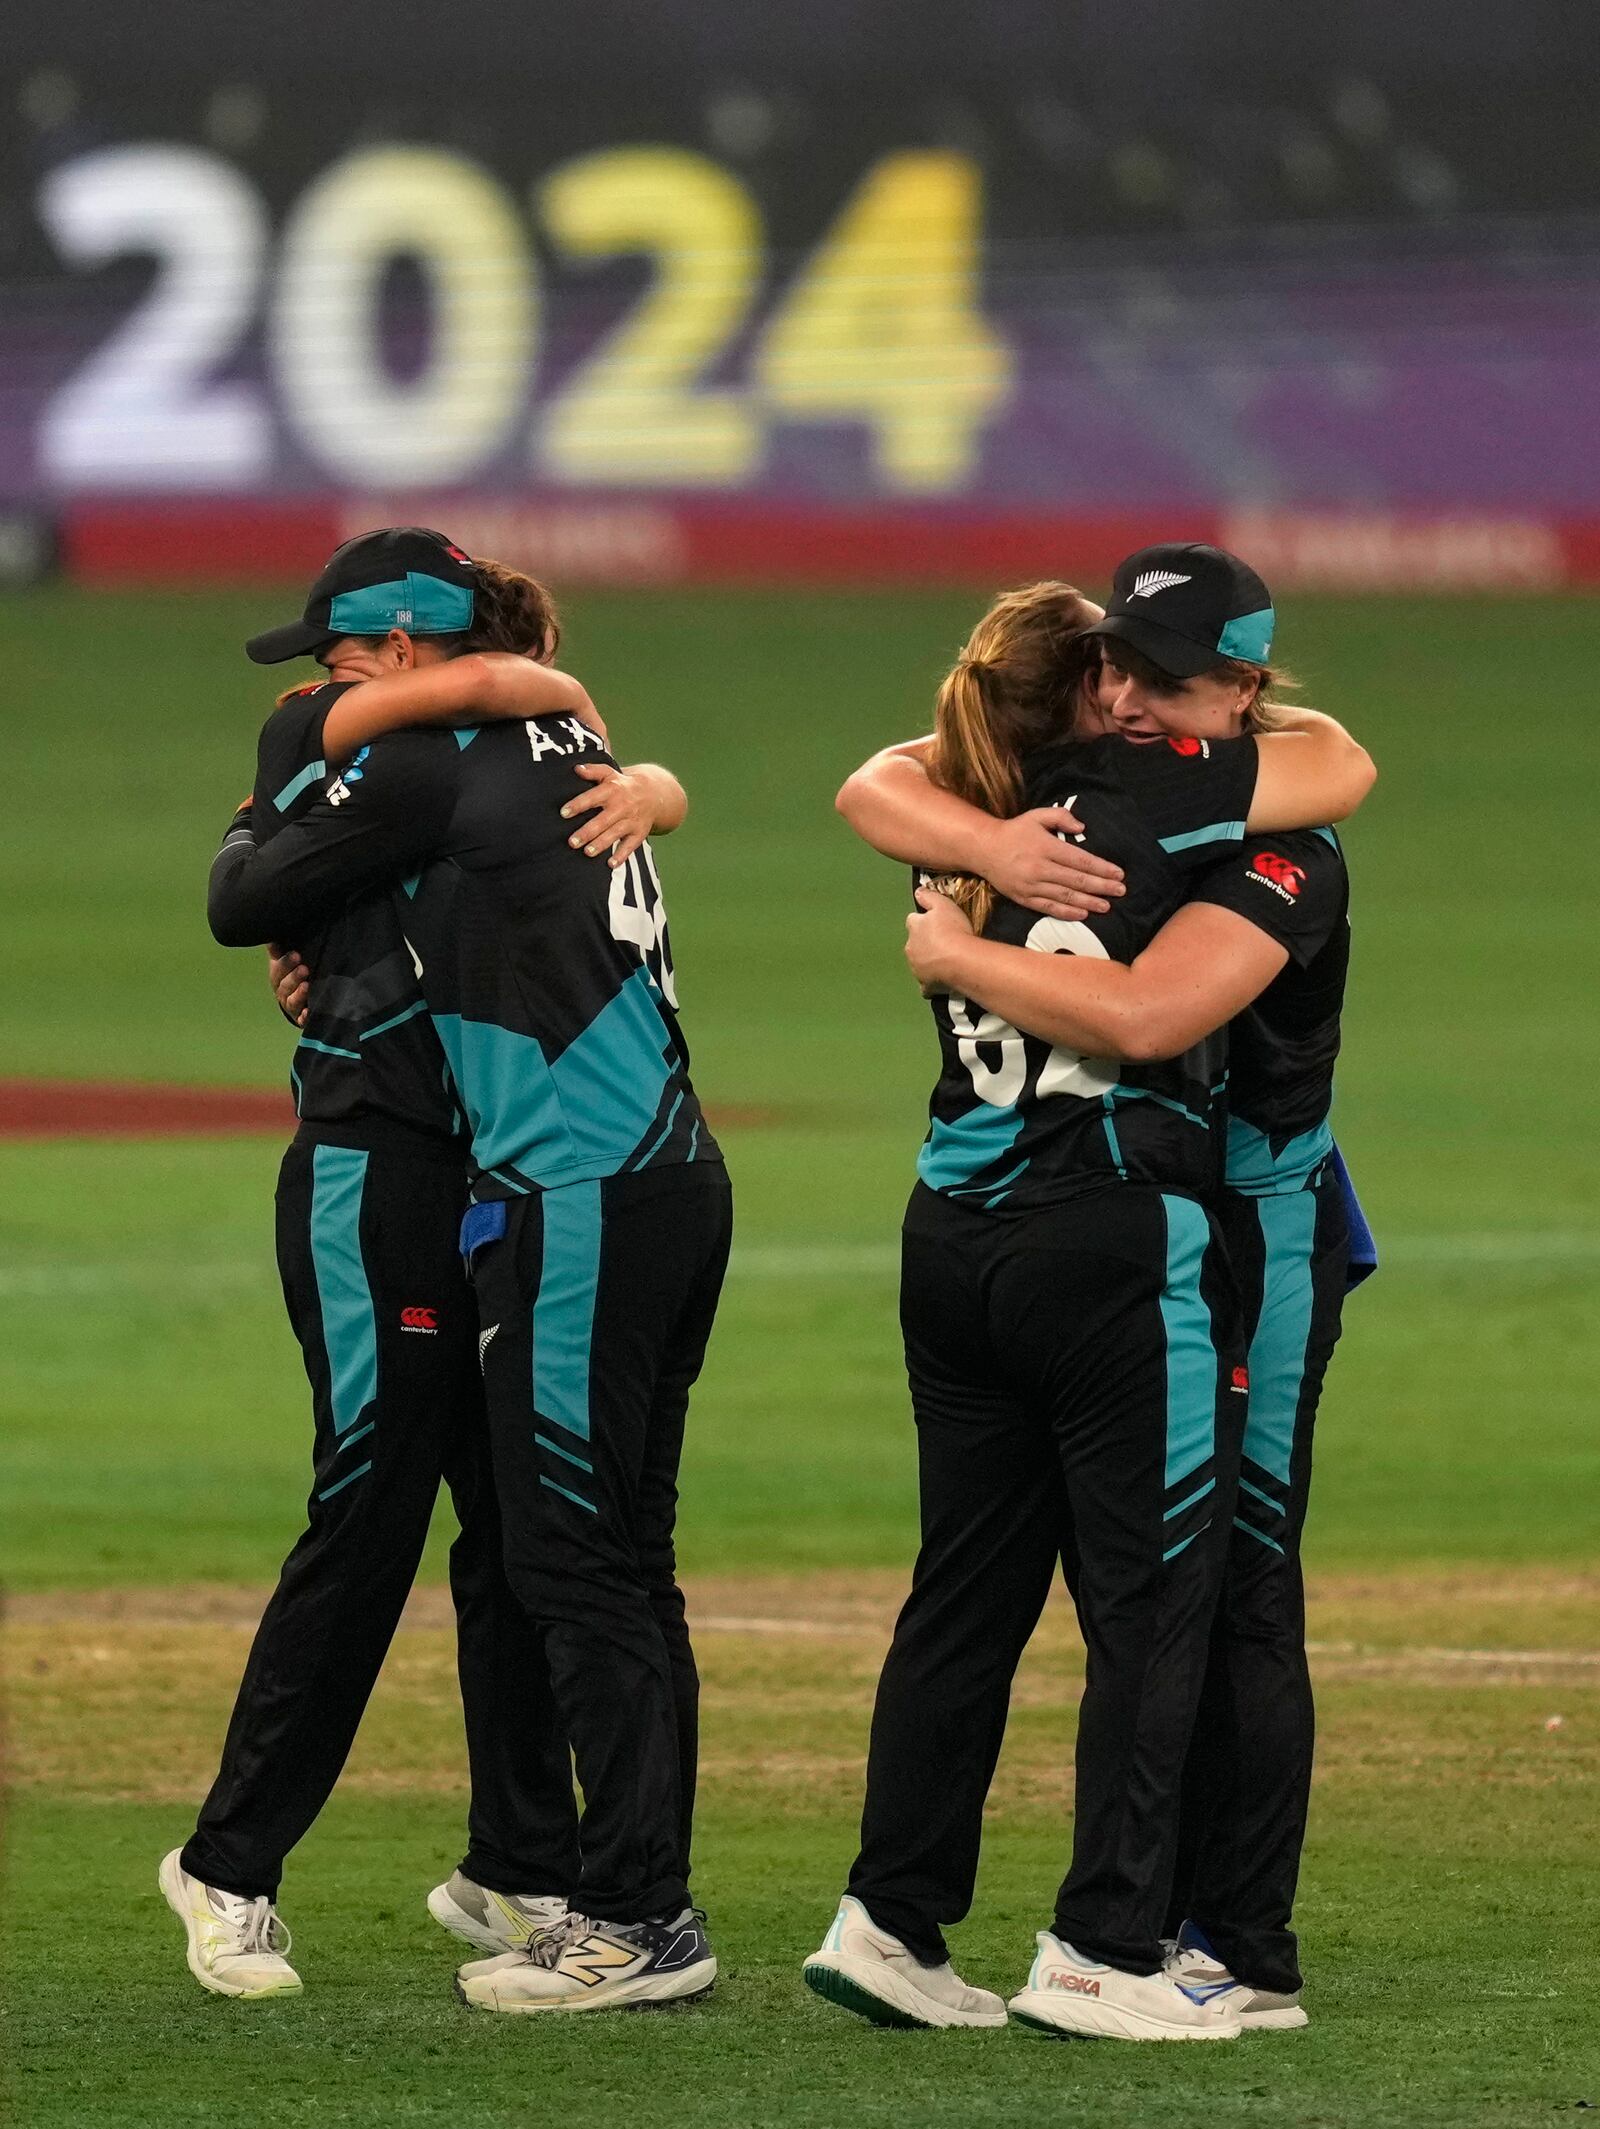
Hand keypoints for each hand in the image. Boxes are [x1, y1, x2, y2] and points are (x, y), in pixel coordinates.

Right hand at [268, 944, 309, 1027]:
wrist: (297, 1002)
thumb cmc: (291, 976)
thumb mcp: (284, 962)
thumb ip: (278, 950)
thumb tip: (271, 935)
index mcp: (277, 977)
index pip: (278, 970)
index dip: (286, 963)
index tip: (296, 954)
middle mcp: (282, 993)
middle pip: (285, 986)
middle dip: (294, 977)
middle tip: (304, 968)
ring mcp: (291, 1007)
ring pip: (292, 1001)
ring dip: (299, 994)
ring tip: (307, 986)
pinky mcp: (301, 1019)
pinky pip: (302, 1019)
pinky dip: (304, 1016)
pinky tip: (308, 1012)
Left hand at [561, 764, 651, 865]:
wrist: (654, 794)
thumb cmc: (622, 785)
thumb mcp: (610, 774)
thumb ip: (593, 771)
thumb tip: (576, 769)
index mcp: (612, 790)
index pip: (593, 797)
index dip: (578, 805)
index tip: (563, 813)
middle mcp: (622, 806)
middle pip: (602, 820)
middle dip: (587, 832)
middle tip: (572, 842)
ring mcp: (631, 820)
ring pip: (615, 834)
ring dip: (601, 844)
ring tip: (587, 852)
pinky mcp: (639, 833)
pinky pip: (630, 846)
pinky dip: (621, 856)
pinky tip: (611, 864)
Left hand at [905, 885, 974, 993]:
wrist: (960, 961)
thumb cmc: (953, 929)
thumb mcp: (943, 904)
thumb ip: (929, 896)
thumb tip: (917, 892)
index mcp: (914, 927)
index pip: (913, 920)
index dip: (924, 921)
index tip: (936, 922)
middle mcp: (910, 947)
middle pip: (914, 942)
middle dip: (924, 942)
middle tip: (944, 942)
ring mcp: (916, 968)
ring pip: (919, 963)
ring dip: (928, 961)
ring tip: (946, 961)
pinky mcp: (925, 985)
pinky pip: (925, 985)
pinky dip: (931, 983)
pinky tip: (941, 981)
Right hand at [984, 809, 1123, 918]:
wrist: (984, 849)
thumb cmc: (1015, 831)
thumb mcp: (1037, 815)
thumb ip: (1061, 817)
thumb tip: (1082, 827)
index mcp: (1046, 847)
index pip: (1080, 860)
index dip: (1102, 868)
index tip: (1119, 874)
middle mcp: (1040, 868)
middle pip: (1077, 880)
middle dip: (1102, 887)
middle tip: (1121, 891)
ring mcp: (1031, 886)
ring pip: (1065, 897)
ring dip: (1089, 903)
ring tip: (1107, 906)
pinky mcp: (1024, 898)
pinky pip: (1048, 908)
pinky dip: (1067, 913)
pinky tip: (1083, 914)